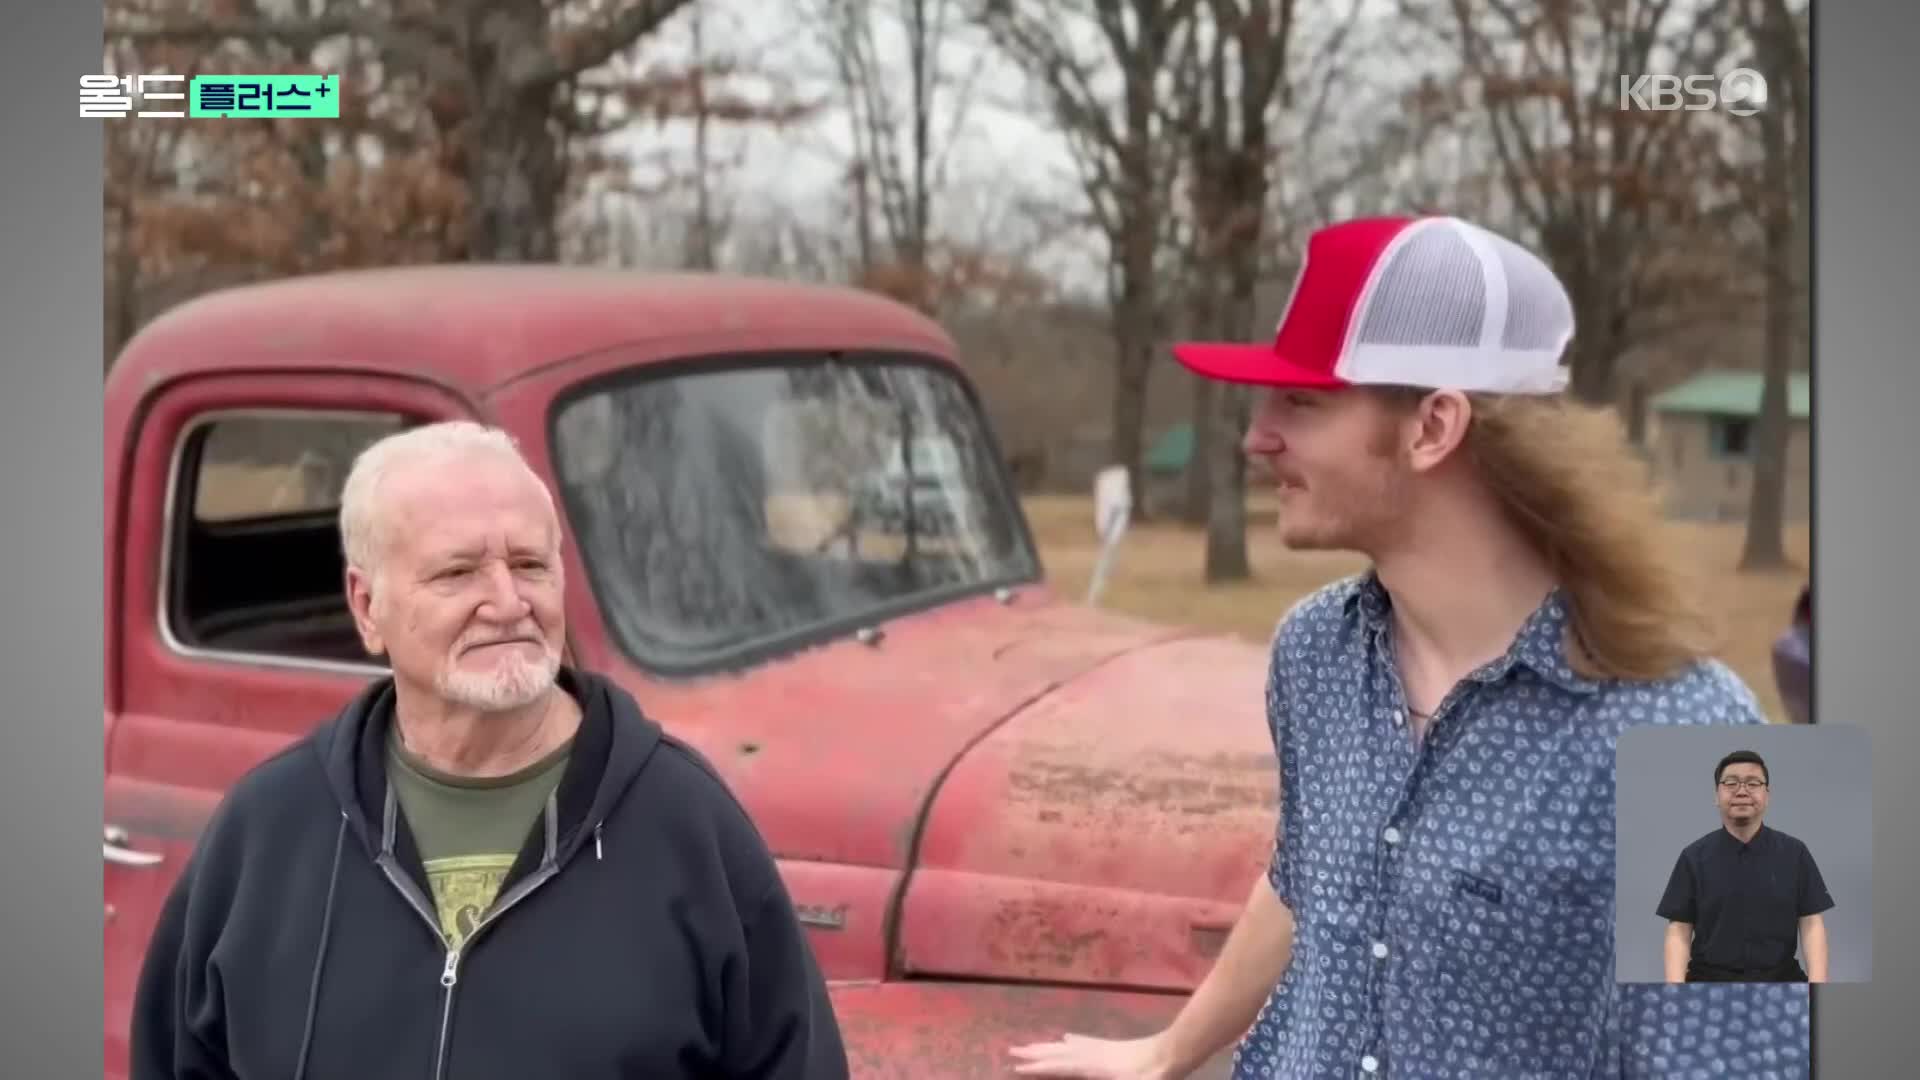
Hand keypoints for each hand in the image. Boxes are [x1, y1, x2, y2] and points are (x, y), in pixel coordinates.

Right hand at [1006, 1032, 1176, 1078]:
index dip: (1039, 1067)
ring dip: (1047, 1046)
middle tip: (1011, 1051)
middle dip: (1034, 1053)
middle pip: (1059, 1052)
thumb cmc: (1155, 1075)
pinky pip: (1084, 1043)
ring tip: (1029, 1045)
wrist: (1174, 1052)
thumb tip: (1076, 1048)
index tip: (1016, 1066)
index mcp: (1096, 1066)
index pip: (1062, 1066)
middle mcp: (1094, 1054)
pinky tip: (1066, 1038)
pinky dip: (1070, 1042)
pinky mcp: (1111, 1047)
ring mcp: (1102, 1049)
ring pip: (1068, 1046)